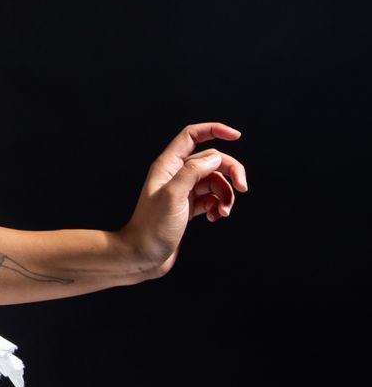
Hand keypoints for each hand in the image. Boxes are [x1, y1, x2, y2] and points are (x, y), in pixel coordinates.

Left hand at [119, 121, 247, 277]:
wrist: (143, 256)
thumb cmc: (152, 228)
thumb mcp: (173, 196)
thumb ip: (193, 172)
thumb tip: (215, 157)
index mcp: (168, 165)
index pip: (192, 136)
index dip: (214, 130)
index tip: (237, 135)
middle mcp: (176, 175)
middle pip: (212, 160)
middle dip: (231, 172)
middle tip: (244, 188)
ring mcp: (184, 191)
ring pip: (216, 181)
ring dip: (226, 195)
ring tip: (223, 213)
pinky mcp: (190, 207)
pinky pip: (213, 198)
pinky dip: (219, 206)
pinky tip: (215, 218)